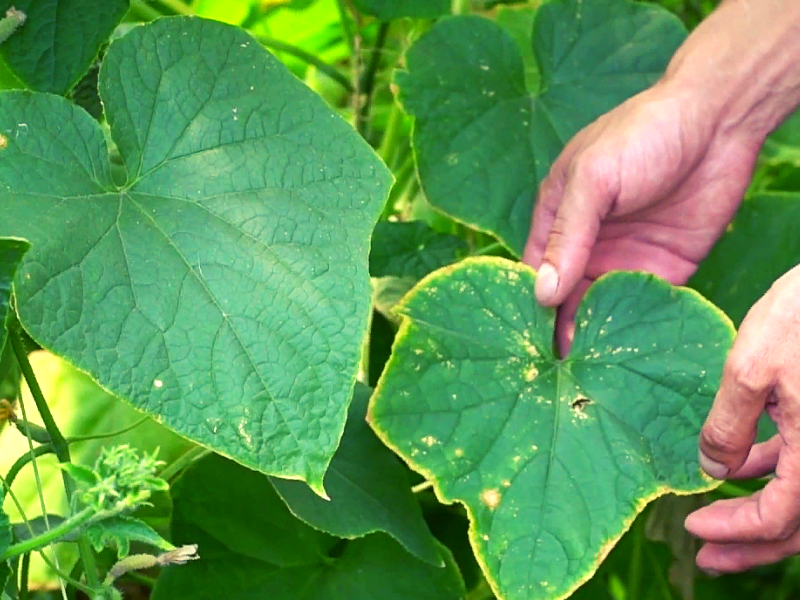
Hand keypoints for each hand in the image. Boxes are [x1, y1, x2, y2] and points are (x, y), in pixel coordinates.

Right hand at [523, 0, 799, 352]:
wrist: (718, 121)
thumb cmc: (642, 135)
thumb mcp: (593, 178)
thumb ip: (568, 234)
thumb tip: (543, 293)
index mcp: (559, 217)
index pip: (535, 271)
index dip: (527, 305)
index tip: (521, 344)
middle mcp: (588, 243)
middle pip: (564, 297)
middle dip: (557, 331)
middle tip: (551, 375)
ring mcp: (624, 258)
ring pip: (600, 308)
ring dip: (593, 336)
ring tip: (584, 375)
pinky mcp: (663, 269)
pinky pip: (641, 306)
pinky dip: (631, 330)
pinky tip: (623, 357)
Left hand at [685, 265, 799, 573]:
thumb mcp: (752, 369)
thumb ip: (730, 426)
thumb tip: (712, 469)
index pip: (780, 517)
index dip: (735, 531)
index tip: (694, 529)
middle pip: (799, 524)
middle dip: (751, 545)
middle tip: (706, 561)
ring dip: (762, 513)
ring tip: (714, 521)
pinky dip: (775, 474)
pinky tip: (740, 467)